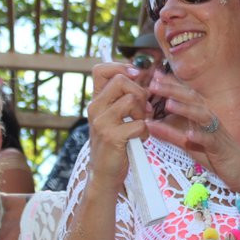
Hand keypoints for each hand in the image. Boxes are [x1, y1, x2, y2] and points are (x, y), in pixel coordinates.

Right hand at [86, 62, 151, 187]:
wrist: (104, 173)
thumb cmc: (114, 143)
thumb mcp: (114, 117)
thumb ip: (123, 98)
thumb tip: (142, 76)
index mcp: (96, 100)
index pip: (100, 70)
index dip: (120, 67)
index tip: (135, 76)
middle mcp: (95, 108)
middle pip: (121, 80)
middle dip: (139, 91)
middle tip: (143, 108)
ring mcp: (101, 122)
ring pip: (131, 100)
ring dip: (142, 113)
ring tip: (139, 125)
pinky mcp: (111, 137)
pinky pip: (138, 124)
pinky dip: (144, 132)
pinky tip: (139, 139)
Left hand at [145, 71, 239, 197]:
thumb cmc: (214, 154)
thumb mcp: (188, 144)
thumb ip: (170, 134)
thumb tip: (149, 125)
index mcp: (201, 115)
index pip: (186, 95)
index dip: (171, 85)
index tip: (154, 76)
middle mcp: (209, 119)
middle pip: (192, 99)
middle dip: (173, 90)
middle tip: (154, 84)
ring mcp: (216, 132)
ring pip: (202, 116)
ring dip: (185, 109)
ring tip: (168, 104)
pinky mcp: (220, 147)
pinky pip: (210, 140)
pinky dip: (200, 136)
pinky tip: (189, 134)